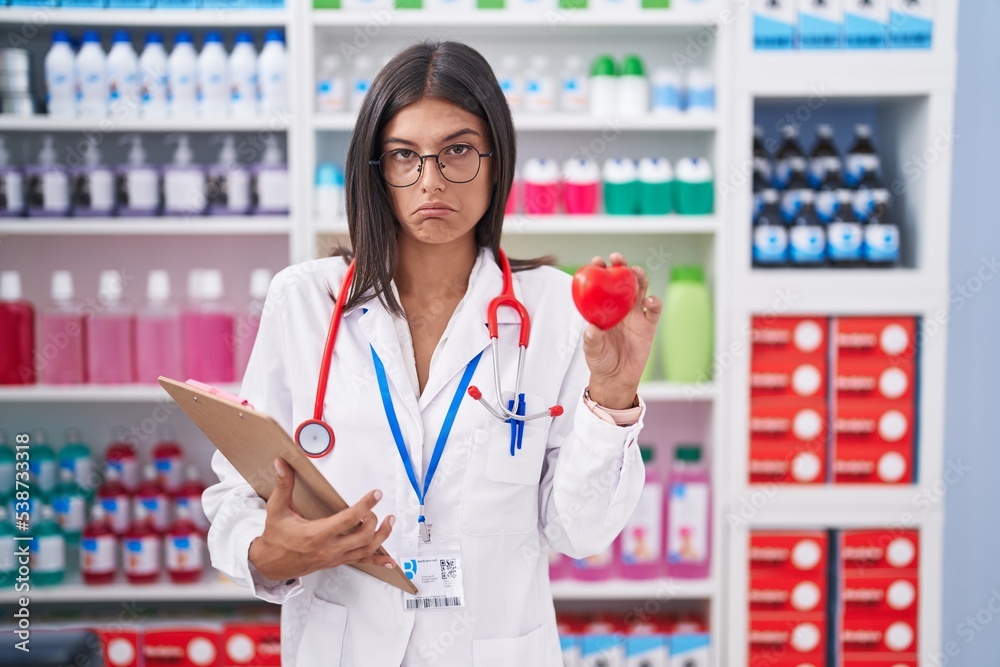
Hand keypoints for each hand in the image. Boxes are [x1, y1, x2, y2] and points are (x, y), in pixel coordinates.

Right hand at [248, 458, 396, 581]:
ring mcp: (335, 557)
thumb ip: (283, 485)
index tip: (376, 494)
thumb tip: (282, 464)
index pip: (349, 519)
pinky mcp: (337, 561)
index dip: (365, 505)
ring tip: (389, 522)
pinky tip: (390, 562)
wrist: (270, 563)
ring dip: (382, 536)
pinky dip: (378, 561)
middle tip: (374, 509)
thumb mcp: (277, 509)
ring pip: (366, 550)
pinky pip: (361, 562)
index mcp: (317, 534)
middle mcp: (329, 548)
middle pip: (363, 537)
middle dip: (373, 521)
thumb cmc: (276, 537)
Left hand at [581, 253, 661, 409]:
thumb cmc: (601, 361)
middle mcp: (620, 307)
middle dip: (621, 266)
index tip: (597, 262)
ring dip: (639, 276)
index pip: (602, 284)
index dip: (600, 270)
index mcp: (603, 308)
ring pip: (641, 288)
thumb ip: (591, 340)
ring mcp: (636, 314)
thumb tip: (591, 328)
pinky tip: (650, 301)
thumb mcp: (592, 351)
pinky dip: (655, 301)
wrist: (618, 378)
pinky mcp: (649, 324)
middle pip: (623, 280)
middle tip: (617, 259)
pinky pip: (655, 309)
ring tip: (634, 271)